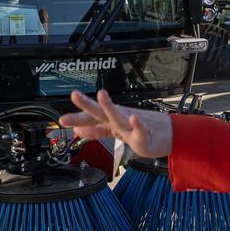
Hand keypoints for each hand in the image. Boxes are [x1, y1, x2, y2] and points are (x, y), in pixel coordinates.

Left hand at [59, 90, 173, 158]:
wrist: (167, 135)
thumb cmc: (141, 132)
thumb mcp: (115, 132)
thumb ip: (96, 131)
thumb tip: (78, 130)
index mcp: (110, 121)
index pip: (91, 118)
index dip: (76, 118)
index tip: (62, 120)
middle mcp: (118, 120)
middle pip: (100, 112)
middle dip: (87, 105)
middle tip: (75, 95)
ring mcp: (131, 125)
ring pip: (119, 116)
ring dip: (109, 106)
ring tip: (101, 95)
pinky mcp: (144, 134)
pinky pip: (141, 129)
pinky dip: (138, 124)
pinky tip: (134, 119)